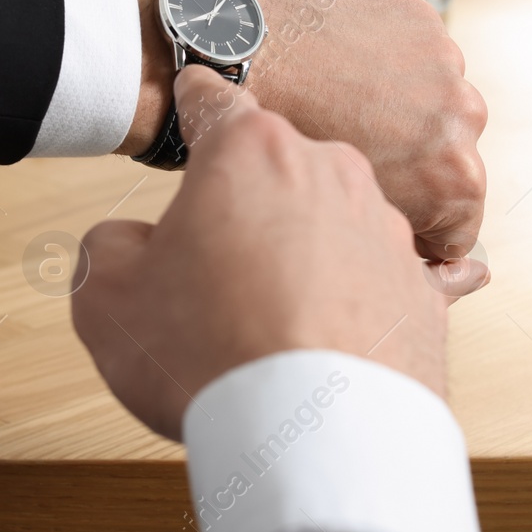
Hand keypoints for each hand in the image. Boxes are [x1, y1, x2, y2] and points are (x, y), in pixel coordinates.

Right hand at [75, 66, 488, 439]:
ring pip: (335, 224)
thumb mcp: (106, 295)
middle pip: (278, 171)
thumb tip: (135, 245)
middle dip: (249, 204)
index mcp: (252, 152)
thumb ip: (111, 246)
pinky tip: (373, 309)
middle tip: (213, 267)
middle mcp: (331, 173)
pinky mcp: (426, 294)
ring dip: (308, 253)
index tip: (194, 93)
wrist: (314, 438)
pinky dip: (376, 295)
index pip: (214, 103)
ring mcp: (387, 232)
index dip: (194, 100)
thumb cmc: (209, 354)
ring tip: (272, 320)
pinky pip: (401, 280)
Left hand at [119, 0, 488, 263]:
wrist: (233, 69)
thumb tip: (448, 270)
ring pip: (435, 103)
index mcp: (458, 180)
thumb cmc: (275, 164)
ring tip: (340, 111)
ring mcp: (444, 63)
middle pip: (453, 158)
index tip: (378, 218)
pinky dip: (386, 65)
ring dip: (403, 111)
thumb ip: (403, 247)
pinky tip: (338, 75)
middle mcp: (464, 119)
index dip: (416, 230)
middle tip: (351, 158)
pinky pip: (414, 54)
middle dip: (412, 164)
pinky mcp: (418, 18)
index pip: (461, 227)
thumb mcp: (348, 230)